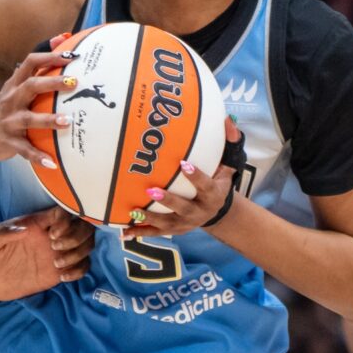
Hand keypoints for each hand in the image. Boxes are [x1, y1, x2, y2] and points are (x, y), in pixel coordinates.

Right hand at [0, 50, 76, 165]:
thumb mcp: (17, 86)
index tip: (71, 55)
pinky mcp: (8, 141)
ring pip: (28, 118)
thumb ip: (38, 68)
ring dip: (48, 120)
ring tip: (67, 121)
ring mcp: (9, 121)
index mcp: (15, 84)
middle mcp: (11, 99)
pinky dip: (37, 156)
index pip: (30, 63)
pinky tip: (52, 163)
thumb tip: (63, 38)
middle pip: (31, 86)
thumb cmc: (6, 106)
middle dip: (52, 83)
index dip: (49, 56)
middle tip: (74, 83)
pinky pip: (24, 149)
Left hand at [0, 206, 94, 300]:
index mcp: (36, 222)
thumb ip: (2, 232)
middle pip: (83, 225)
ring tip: (57, 265)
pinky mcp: (59, 271)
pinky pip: (83, 266)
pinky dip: (79, 270)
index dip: (66, 220)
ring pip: (87, 245)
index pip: (64, 211)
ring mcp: (57, 252)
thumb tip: (22, 228)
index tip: (52, 235)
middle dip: (76, 236)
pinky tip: (62, 277)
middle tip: (55, 249)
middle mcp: (51, 235)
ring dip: (78, 253)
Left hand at [122, 119, 243, 238]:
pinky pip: (156, 233)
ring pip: (167, 223)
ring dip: (150, 218)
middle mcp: (199, 211)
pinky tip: (124, 233)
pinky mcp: (174, 230)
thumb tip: (228, 119)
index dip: (196, 176)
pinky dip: (140, 233)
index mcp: (212, 194)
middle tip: (151, 191)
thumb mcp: (227, 166)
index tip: (183, 164)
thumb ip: (228, 144)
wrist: (217, 212)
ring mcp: (185, 223)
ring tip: (133, 211)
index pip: (205, 185)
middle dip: (168, 200)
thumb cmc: (217, 182)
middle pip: (183, 207)